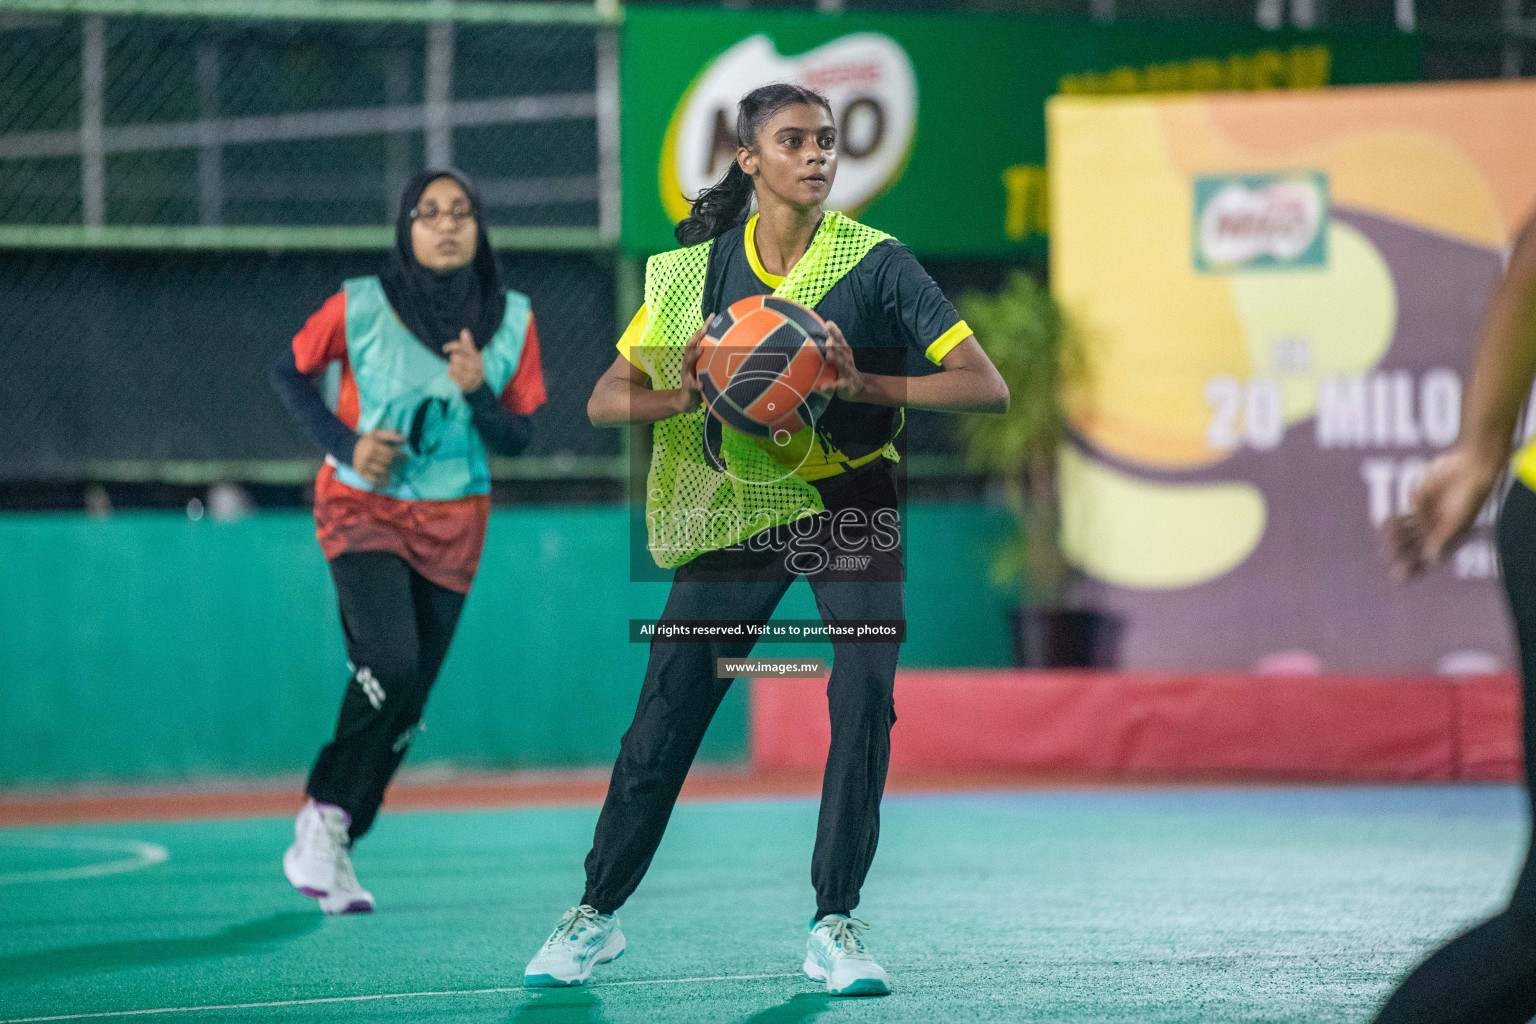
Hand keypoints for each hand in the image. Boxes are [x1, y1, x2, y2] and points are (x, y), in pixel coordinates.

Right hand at [352, 429, 404, 487]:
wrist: (349, 448)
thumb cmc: (368, 441)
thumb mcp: (377, 434)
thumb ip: (390, 436)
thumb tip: (405, 438)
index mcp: (373, 445)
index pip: (391, 452)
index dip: (401, 455)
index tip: (406, 457)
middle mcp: (368, 455)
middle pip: (388, 462)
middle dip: (397, 462)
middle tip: (402, 463)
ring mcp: (364, 465)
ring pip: (383, 471)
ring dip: (390, 471)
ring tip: (394, 469)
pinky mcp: (361, 472)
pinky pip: (374, 480)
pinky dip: (382, 482)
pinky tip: (387, 482)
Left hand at [444, 329, 484, 391]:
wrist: (477, 385)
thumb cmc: (473, 366)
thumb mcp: (472, 354)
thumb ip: (467, 344)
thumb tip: (464, 330)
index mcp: (478, 357)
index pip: (463, 348)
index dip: (452, 346)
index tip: (445, 349)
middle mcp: (476, 367)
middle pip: (455, 357)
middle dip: (454, 358)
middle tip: (457, 361)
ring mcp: (470, 377)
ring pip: (452, 367)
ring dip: (452, 367)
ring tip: (458, 369)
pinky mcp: (464, 385)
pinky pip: (451, 376)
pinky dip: (452, 375)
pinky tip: (457, 376)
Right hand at [673, 322, 707, 414]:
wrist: (687, 401)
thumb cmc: (701, 380)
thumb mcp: (707, 367)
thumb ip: (715, 357)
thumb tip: (732, 344)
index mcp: (694, 356)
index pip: (698, 338)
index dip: (704, 326)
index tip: (713, 315)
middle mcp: (688, 362)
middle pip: (690, 346)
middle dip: (697, 336)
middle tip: (705, 329)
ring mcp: (686, 374)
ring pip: (688, 363)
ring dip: (694, 356)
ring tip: (701, 351)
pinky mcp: (688, 387)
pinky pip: (692, 385)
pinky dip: (697, 384)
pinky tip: (702, 384)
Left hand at [815, 321, 864, 401]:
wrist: (859, 386)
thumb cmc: (845, 366)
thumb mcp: (841, 353)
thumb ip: (834, 340)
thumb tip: (827, 323)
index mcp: (845, 351)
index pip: (840, 339)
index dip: (835, 332)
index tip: (828, 324)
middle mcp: (847, 359)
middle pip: (842, 350)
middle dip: (835, 345)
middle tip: (828, 340)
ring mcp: (847, 372)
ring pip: (842, 365)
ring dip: (836, 360)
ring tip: (828, 356)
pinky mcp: (845, 384)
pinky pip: (837, 385)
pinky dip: (830, 386)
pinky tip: (823, 386)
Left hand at [1384, 445, 1502, 580]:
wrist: (1469, 470)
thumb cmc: (1470, 497)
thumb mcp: (1458, 520)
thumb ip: (1444, 539)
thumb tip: (1431, 561)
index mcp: (1449, 543)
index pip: (1428, 563)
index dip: (1414, 571)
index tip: (1400, 577)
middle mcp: (1436, 536)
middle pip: (1412, 551)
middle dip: (1400, 556)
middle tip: (1388, 557)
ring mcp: (1425, 522)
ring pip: (1405, 536)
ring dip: (1394, 539)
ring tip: (1388, 535)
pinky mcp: (1417, 507)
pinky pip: (1401, 519)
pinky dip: (1392, 523)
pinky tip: (1384, 524)